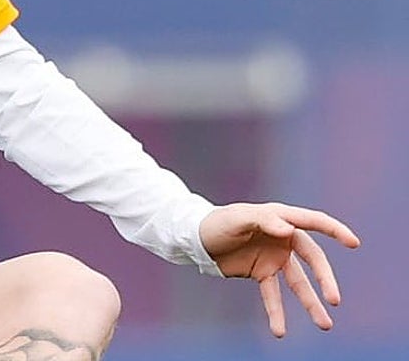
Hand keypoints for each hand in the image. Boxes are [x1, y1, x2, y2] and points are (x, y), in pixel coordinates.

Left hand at [199, 202, 360, 337]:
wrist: (195, 238)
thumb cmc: (217, 222)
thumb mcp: (237, 218)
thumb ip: (263, 220)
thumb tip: (289, 230)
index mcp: (279, 217)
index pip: (312, 222)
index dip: (334, 230)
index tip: (354, 243)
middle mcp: (282, 237)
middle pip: (312, 258)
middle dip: (325, 279)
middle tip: (334, 300)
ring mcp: (274, 257)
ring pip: (299, 282)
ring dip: (310, 303)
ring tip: (325, 324)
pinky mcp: (261, 272)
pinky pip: (273, 295)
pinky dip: (277, 312)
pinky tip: (280, 331)